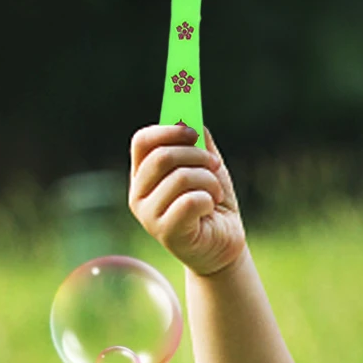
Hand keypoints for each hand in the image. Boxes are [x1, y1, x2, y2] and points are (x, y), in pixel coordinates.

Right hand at [128, 122, 244, 276]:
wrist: (223, 246)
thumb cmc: (212, 205)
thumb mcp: (207, 168)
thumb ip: (198, 143)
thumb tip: (190, 117)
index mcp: (143, 175)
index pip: (142, 141)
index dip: (168, 131)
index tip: (194, 133)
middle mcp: (139, 194)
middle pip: (161, 157)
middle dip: (196, 156)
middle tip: (215, 165)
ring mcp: (148, 215)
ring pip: (180, 178)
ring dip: (208, 181)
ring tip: (216, 194)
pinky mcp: (165, 232)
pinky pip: (190, 201)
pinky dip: (208, 199)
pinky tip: (210, 209)